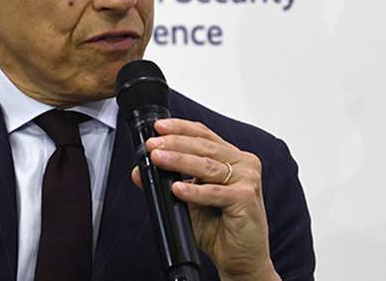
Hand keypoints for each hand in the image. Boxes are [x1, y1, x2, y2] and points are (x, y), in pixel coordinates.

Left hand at [131, 118, 278, 280]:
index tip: (158, 127)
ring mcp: (247, 179)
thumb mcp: (187, 201)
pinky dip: (194, 190)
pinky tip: (177, 188)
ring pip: (207, 165)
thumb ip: (167, 183)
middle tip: (153, 145)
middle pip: (204, 146)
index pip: (204, 135)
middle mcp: (243, 164)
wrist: (241, 258)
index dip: (180, 128)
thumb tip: (139, 172)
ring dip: (179, 161)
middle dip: (174, 143)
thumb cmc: (220, 228)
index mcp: (232, 157)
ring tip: (158, 159)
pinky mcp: (246, 198)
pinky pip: (214, 192)